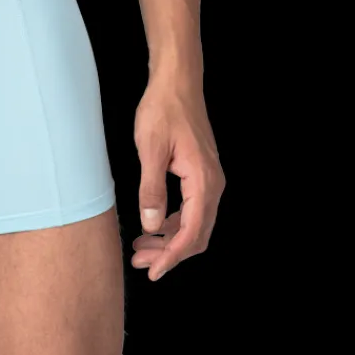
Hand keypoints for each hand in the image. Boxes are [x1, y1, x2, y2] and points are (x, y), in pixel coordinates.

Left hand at [131, 73, 225, 280]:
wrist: (177, 82)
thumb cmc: (163, 110)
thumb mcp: (150, 149)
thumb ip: (151, 189)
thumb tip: (151, 225)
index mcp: (203, 182)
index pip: (191, 233)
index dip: (172, 257)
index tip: (153, 272)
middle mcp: (212, 185)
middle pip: (196, 234)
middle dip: (169, 253)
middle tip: (141, 263)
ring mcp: (209, 179)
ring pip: (194, 223)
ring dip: (170, 240)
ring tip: (142, 249)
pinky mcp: (201, 173)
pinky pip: (192, 209)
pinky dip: (174, 223)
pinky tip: (154, 226)